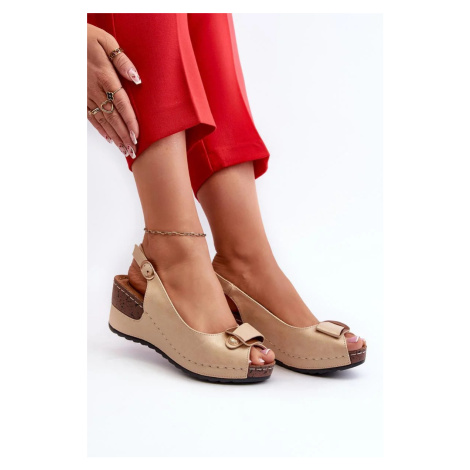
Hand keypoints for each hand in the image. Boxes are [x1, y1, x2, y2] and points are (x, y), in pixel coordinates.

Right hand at [87, 24, 139, 157]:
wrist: (61, 39)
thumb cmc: (87, 37)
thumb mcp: (106, 41)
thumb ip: (122, 61)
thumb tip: (136, 79)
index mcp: (105, 77)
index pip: (121, 105)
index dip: (129, 122)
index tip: (136, 136)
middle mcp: (96, 90)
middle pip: (113, 118)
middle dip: (123, 136)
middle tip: (133, 151)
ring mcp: (86, 95)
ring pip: (103, 121)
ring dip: (115, 137)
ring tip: (125, 151)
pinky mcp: (80, 97)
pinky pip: (91, 117)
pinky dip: (101, 130)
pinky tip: (109, 139)